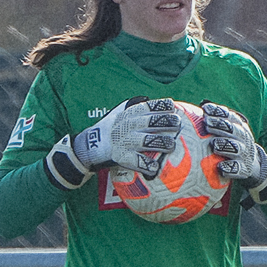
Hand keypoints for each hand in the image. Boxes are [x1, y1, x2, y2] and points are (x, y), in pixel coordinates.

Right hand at [43, 98, 182, 190]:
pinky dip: (146, 165)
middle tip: (178, 124)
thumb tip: (151, 99)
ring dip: (161, 143)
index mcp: (127, 115)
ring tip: (172, 145)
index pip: (146, 107)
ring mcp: (124, 142)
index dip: (160, 106)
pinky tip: (155, 167)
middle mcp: (126, 126)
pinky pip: (136, 162)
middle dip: (166, 122)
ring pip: (147, 141)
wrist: (89, 146)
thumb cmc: (109, 130)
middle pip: (150, 123)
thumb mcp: (118, 114)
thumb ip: (133, 108)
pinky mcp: (121, 157)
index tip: (173, 106)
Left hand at [202, 103, 266, 203]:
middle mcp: (243, 138)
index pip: (230, 116)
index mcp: (239, 127)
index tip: (205, 110)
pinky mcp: (243, 169)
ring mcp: (244, 154)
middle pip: (234, 130)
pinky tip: (220, 166)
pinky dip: (229, 167)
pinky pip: (237, 168)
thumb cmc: (231, 143)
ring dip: (225, 144)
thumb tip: (201, 107)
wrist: (251, 164)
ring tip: (215, 145)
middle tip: (207, 123)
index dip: (218, 112)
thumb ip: (216, 121)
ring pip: (236, 147)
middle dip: (220, 125)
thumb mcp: (228, 131)